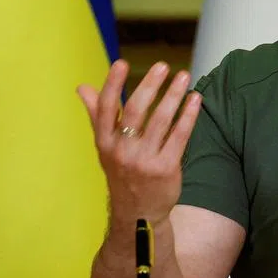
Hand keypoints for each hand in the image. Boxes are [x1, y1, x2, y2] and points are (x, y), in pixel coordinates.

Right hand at [77, 59, 201, 223]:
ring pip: (160, 121)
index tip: (121, 63)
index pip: (105, 109)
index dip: (113, 85)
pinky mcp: (166, 168)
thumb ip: (97, 115)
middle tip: (163, 66)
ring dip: (173, 95)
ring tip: (184, 76)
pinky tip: (195, 100)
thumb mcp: (105, 147)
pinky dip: (188, 116)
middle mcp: (121, 151)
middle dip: (149, 85)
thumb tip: (82, 87)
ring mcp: (144, 160)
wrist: (138, 214)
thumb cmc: (122, 173)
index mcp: (104, 143)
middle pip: (135, 111)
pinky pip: (179, 136)